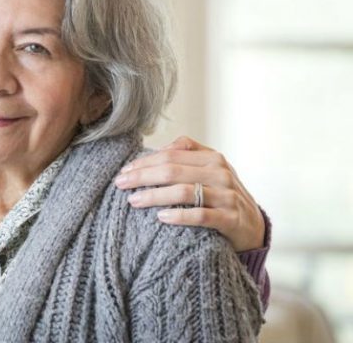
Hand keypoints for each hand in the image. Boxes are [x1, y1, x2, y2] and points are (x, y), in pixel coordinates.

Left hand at [115, 136, 264, 251]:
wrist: (253, 226)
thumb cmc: (222, 195)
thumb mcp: (210, 170)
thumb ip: (189, 153)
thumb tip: (158, 148)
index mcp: (212, 158)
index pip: (171, 155)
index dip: (145, 162)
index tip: (124, 170)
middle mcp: (220, 173)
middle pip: (173, 171)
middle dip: (142, 177)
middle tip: (120, 184)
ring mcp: (227, 196)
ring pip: (184, 192)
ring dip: (154, 196)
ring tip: (133, 201)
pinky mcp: (231, 219)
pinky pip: (201, 215)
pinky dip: (179, 216)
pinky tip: (160, 217)